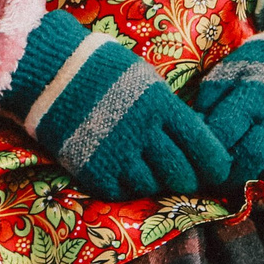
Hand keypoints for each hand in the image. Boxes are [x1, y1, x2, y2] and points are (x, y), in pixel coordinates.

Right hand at [3, 11, 228, 199]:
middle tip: (178, 170)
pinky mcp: (93, 173)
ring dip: (154, 181)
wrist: (48, 72)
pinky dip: (125, 185)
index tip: (214, 167)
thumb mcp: (146, 81)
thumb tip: (196, 141)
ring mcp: (118, 157)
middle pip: (184, 178)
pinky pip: (123, 192)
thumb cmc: (103, 70)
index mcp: (163, 107)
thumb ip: (170, 113)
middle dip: (186, 178)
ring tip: (143, 163)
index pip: (208, 152)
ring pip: (154, 188)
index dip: (216, 165)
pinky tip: (118, 165)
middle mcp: (144, 135)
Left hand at [194, 1, 263, 198]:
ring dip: (259, 176)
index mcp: (254, 94)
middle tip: (223, 175)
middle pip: (249, 159)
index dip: (209, 152)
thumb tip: (191, 135)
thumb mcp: (232, 71)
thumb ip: (210, 101)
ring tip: (249, 171)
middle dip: (231, 172)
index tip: (205, 158)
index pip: (222, 136)